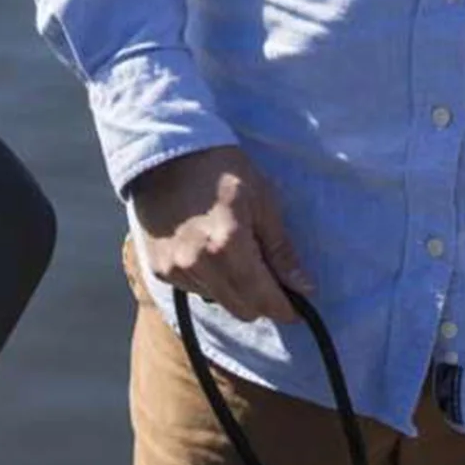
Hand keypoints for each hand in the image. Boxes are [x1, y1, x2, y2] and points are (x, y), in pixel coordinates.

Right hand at [128, 144, 311, 322]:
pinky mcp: (159, 270)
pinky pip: (195, 290)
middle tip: (268, 278)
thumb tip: (305, 288)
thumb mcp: (263, 202)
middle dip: (261, 301)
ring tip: (233, 256)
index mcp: (228, 245)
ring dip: (234, 290)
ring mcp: (175, 268)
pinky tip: (208, 252)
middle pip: (243, 310)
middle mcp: (198, 263)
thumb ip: (282, 251)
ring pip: (220, 301)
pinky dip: (209, 280)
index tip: (296, 308)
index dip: (285, 309)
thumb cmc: (221, 171)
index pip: (263, 300)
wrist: (164, 154)